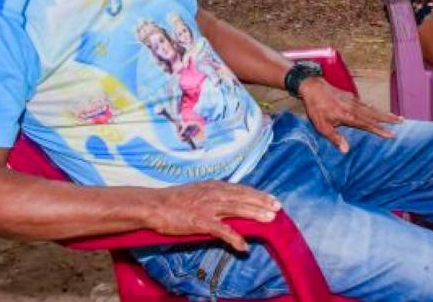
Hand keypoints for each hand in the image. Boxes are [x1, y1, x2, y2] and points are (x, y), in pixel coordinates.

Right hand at [145, 181, 280, 252]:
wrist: (154, 205)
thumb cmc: (173, 200)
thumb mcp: (197, 191)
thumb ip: (213, 194)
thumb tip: (227, 200)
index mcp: (214, 186)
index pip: (242, 189)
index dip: (258, 194)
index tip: (272, 199)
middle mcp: (214, 193)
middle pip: (244, 197)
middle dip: (262, 202)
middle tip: (278, 208)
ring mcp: (208, 207)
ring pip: (238, 209)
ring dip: (255, 214)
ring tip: (269, 220)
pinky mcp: (200, 221)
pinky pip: (221, 230)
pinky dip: (234, 238)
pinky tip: (243, 246)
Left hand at [299, 77, 400, 152]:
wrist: (313, 87)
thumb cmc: (316, 108)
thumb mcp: (321, 126)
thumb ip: (335, 137)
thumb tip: (346, 150)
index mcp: (348, 116)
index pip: (368, 125)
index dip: (380, 130)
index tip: (392, 135)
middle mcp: (354, 107)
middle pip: (374, 114)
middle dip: (388, 119)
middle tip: (402, 121)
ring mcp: (354, 100)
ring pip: (372, 108)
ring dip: (384, 113)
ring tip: (396, 116)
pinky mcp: (351, 96)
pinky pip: (366, 104)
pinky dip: (375, 108)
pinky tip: (377, 110)